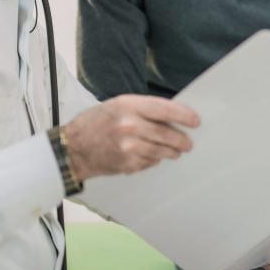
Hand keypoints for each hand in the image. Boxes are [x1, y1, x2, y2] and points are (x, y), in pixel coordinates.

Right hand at [64, 94, 199, 180]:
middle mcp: (129, 126)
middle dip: (181, 139)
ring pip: (161, 151)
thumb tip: (172, 117)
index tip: (196, 121)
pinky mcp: (127, 164)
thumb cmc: (98, 121)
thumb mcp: (119, 105)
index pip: (164, 110)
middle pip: (166, 134)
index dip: (184, 116)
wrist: (73, 148)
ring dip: (172, 152)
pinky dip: (154, 159)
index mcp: (128, 106)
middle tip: (188, 143)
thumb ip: (144, 109)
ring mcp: (128, 147)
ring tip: (177, 151)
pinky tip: (153, 156)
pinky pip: (150, 162)